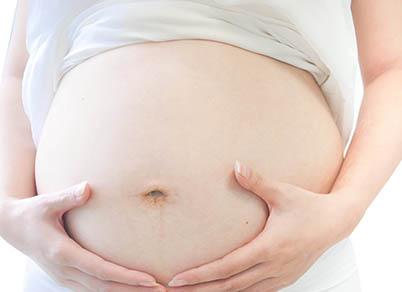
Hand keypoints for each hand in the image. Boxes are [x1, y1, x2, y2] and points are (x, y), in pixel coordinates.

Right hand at [0, 181, 165, 291]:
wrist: (13, 227)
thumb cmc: (33, 211)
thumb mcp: (46, 202)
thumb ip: (66, 196)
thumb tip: (88, 187)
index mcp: (62, 253)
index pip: (101, 271)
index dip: (126, 277)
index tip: (150, 280)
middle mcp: (64, 270)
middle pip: (104, 288)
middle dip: (133, 291)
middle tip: (161, 290)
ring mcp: (64, 277)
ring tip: (152, 291)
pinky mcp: (66, 277)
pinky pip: (92, 289)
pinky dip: (112, 290)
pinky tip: (128, 288)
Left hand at [166, 160, 357, 291]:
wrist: (336, 222)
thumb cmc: (308, 205)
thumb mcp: (283, 192)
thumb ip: (257, 181)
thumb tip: (236, 165)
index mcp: (269, 248)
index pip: (226, 267)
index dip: (200, 275)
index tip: (176, 279)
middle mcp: (273, 267)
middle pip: (229, 286)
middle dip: (200, 290)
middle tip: (173, 290)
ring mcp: (280, 276)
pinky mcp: (285, 278)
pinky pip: (256, 291)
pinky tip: (223, 289)